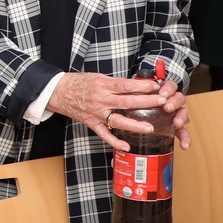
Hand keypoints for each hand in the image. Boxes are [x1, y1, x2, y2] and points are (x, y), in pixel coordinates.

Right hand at [48, 72, 190, 152]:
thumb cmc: (80, 83)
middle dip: (146, 102)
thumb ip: (116, 83)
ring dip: (135, 125)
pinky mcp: (92, 123)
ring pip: (118, 120)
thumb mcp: (98, 77)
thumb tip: (137, 86)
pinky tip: (126, 146)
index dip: (142, 87)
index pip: (125, 86)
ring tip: (150, 127)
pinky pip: (104, 135)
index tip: (156, 87)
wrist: (59, 92)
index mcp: (102, 85)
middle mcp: (100, 100)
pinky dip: (115, 142)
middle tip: (163, 103)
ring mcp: (96, 113)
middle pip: (127, 102)